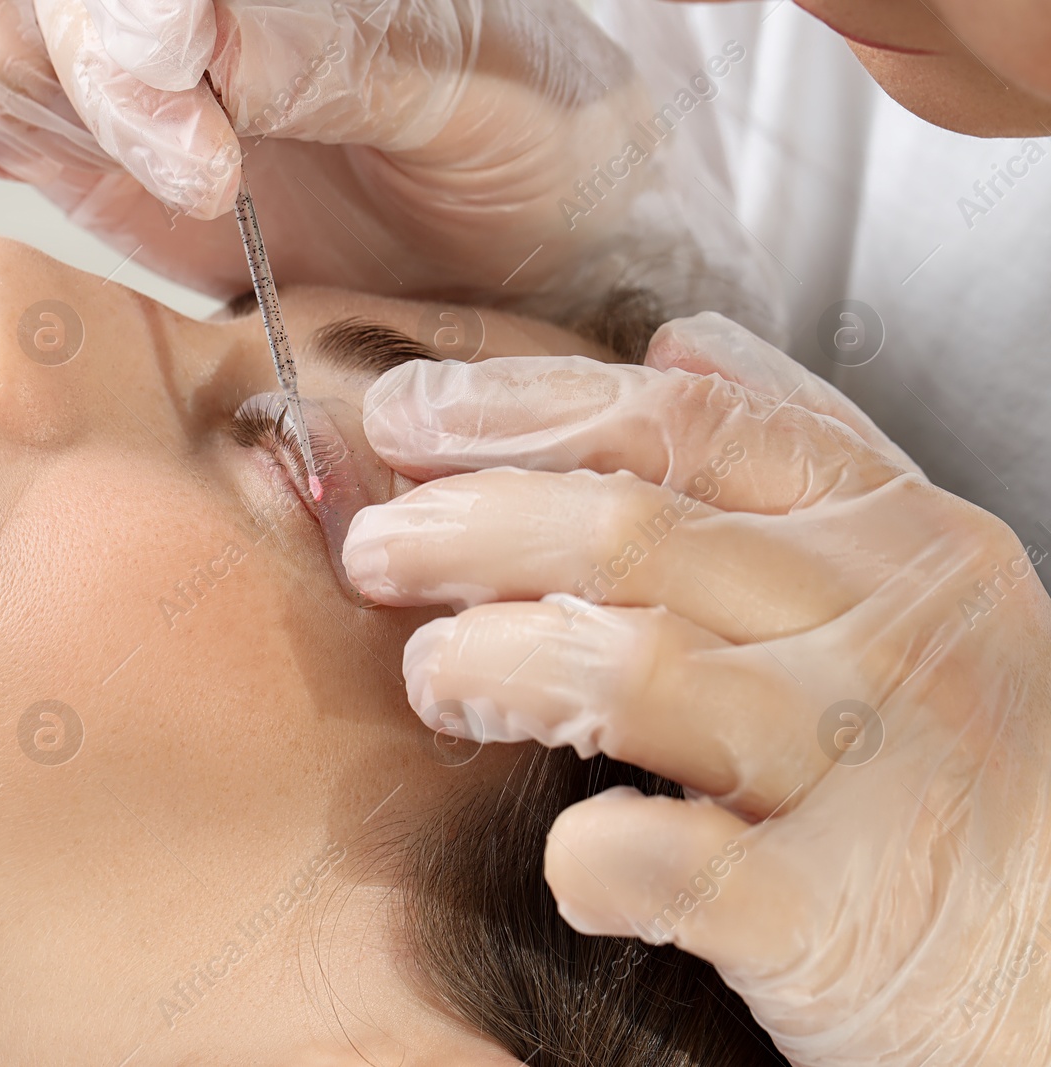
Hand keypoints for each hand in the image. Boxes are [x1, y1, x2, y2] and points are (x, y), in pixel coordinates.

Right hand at [0, 0, 764, 320]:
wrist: (503, 232)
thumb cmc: (524, 154)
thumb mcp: (485, 105)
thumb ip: (345, 59)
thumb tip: (199, 39)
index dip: (127, 57)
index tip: (204, 166)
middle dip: (73, 89)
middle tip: (203, 184)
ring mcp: (112, 42)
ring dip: (32, 117)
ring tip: (179, 178)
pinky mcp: (68, 113)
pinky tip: (104, 171)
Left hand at [342, 312, 1050, 1065]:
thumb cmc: (956, 770)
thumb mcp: (912, 579)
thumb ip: (799, 452)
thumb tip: (676, 344)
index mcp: (889, 536)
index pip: (677, 430)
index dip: (517, 411)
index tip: (402, 417)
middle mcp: (883, 630)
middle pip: (627, 534)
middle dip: (468, 528)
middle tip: (375, 553)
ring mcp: (868, 767)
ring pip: (629, 668)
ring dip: (496, 662)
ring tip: (435, 677)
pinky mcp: (841, 912)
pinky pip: (678, 859)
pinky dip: (595, 850)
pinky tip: (563, 852)